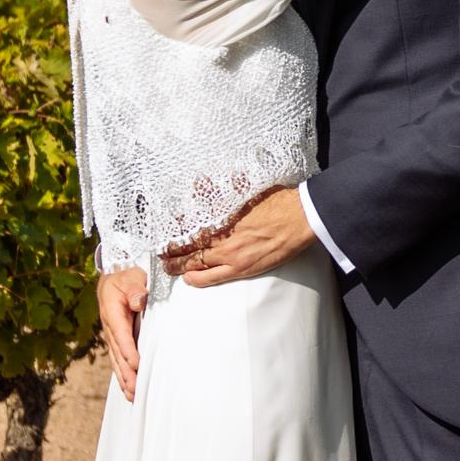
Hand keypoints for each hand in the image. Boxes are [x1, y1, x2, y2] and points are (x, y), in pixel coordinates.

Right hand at [97, 266, 146, 401]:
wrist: (114, 279)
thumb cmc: (126, 278)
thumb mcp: (132, 277)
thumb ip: (135, 289)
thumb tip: (139, 301)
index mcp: (112, 311)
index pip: (120, 333)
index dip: (128, 349)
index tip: (135, 364)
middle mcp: (109, 327)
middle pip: (117, 353)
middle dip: (126, 373)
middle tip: (135, 390)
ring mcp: (111, 336)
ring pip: (116, 360)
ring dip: (124, 378)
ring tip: (133, 396)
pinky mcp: (116, 341)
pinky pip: (118, 360)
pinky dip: (123, 375)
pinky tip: (129, 389)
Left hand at [164, 185, 315, 285]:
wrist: (299, 217)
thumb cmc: (277, 201)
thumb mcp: (246, 188)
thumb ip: (223, 186)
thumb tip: (201, 181)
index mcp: (221, 216)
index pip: (189, 226)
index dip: (174, 231)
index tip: (164, 232)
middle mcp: (222, 236)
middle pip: (188, 246)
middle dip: (172, 251)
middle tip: (160, 253)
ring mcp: (231, 254)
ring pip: (196, 263)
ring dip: (179, 265)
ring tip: (168, 266)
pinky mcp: (242, 268)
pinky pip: (214, 277)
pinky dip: (198, 279)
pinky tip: (188, 279)